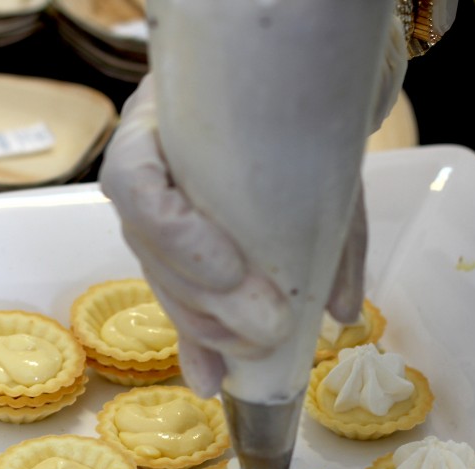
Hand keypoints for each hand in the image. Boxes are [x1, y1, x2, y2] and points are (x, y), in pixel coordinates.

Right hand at [99, 75, 368, 398]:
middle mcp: (144, 167)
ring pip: (158, 275)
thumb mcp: (321, 151)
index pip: (134, 180)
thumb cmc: (295, 110)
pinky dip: (194, 343)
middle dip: (204, 298)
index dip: (174, 235)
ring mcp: (154, 208)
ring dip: (202, 322)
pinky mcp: (176, 248)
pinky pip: (174, 295)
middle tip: (266, 327)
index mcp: (160, 121)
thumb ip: (331, 220)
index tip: (232, 271)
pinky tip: (211, 379)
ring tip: (255, 347)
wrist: (285, 83)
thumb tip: (340, 310)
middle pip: (146, 244)